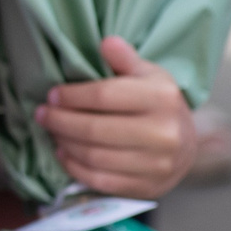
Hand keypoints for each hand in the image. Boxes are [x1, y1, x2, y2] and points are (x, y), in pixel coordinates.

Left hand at [35, 38, 200, 198]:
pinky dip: (74, 167)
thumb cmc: (161, 105)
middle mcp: (163, 132)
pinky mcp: (145, 188)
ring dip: (64, 143)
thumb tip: (106, 42)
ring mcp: (156, 164)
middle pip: (95, 129)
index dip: (72, 96)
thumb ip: (126, 59)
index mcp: (161, 98)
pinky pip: (99, 180)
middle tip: (43, 115)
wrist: (187, 147)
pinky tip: (63, 154)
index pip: (104, 96)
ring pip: (94, 156)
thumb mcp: (150, 75)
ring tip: (52, 131)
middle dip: (61, 121)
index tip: (53, 95)